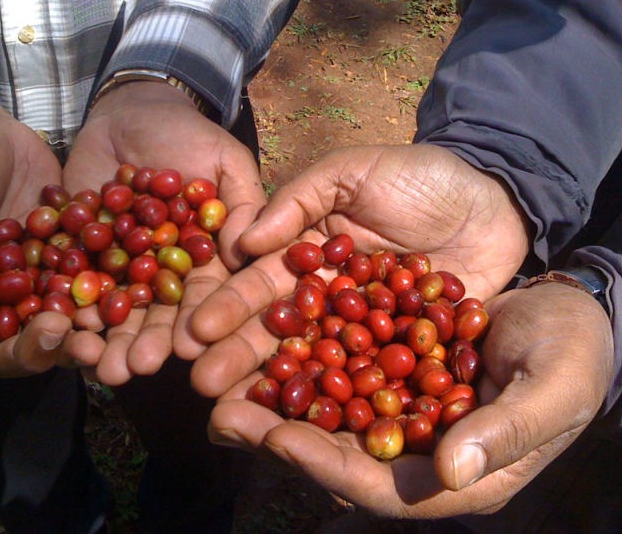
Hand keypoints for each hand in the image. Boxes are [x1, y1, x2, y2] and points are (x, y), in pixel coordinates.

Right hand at [0, 76, 85, 377]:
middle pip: (11, 353)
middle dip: (33, 348)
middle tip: (53, 327)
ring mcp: (35, 292)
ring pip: (56, 331)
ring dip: (76, 335)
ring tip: (95, 324)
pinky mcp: (70, 268)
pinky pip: (89, 290)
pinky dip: (108, 295)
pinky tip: (129, 288)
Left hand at [63, 81, 264, 383]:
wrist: (129, 110)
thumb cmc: (186, 134)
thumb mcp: (224, 161)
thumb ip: (241, 204)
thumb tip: (248, 253)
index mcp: (201, 258)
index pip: (203, 295)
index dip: (198, 320)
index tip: (191, 347)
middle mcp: (161, 271)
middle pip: (156, 313)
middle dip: (146, 341)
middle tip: (135, 368)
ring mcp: (119, 265)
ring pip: (114, 307)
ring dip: (106, 337)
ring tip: (98, 365)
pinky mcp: (80, 252)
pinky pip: (71, 281)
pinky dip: (66, 304)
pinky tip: (60, 327)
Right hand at [190, 143, 530, 396]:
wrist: (496, 197)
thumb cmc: (419, 176)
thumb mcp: (352, 171)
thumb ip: (300, 199)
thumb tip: (245, 241)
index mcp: (308, 256)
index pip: (260, 284)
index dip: (227, 307)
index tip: (195, 332)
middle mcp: (328, 299)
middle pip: (279, 331)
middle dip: (239, 357)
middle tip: (201, 385)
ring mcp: (365, 331)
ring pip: (315, 362)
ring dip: (280, 387)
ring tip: (240, 413)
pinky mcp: (405, 353)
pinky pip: (372, 377)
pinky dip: (346, 401)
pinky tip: (316, 426)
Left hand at [207, 283, 612, 517]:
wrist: (568, 309)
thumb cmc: (574, 354)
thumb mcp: (553, 388)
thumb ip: (505, 431)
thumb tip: (449, 472)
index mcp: (457, 473)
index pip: (379, 484)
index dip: (325, 465)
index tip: (275, 439)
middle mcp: (416, 448)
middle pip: (335, 452)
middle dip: (276, 434)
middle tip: (220, 414)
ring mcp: (398, 408)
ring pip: (324, 412)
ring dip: (273, 398)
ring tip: (219, 379)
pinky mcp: (388, 369)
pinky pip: (335, 369)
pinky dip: (298, 359)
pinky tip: (262, 340)